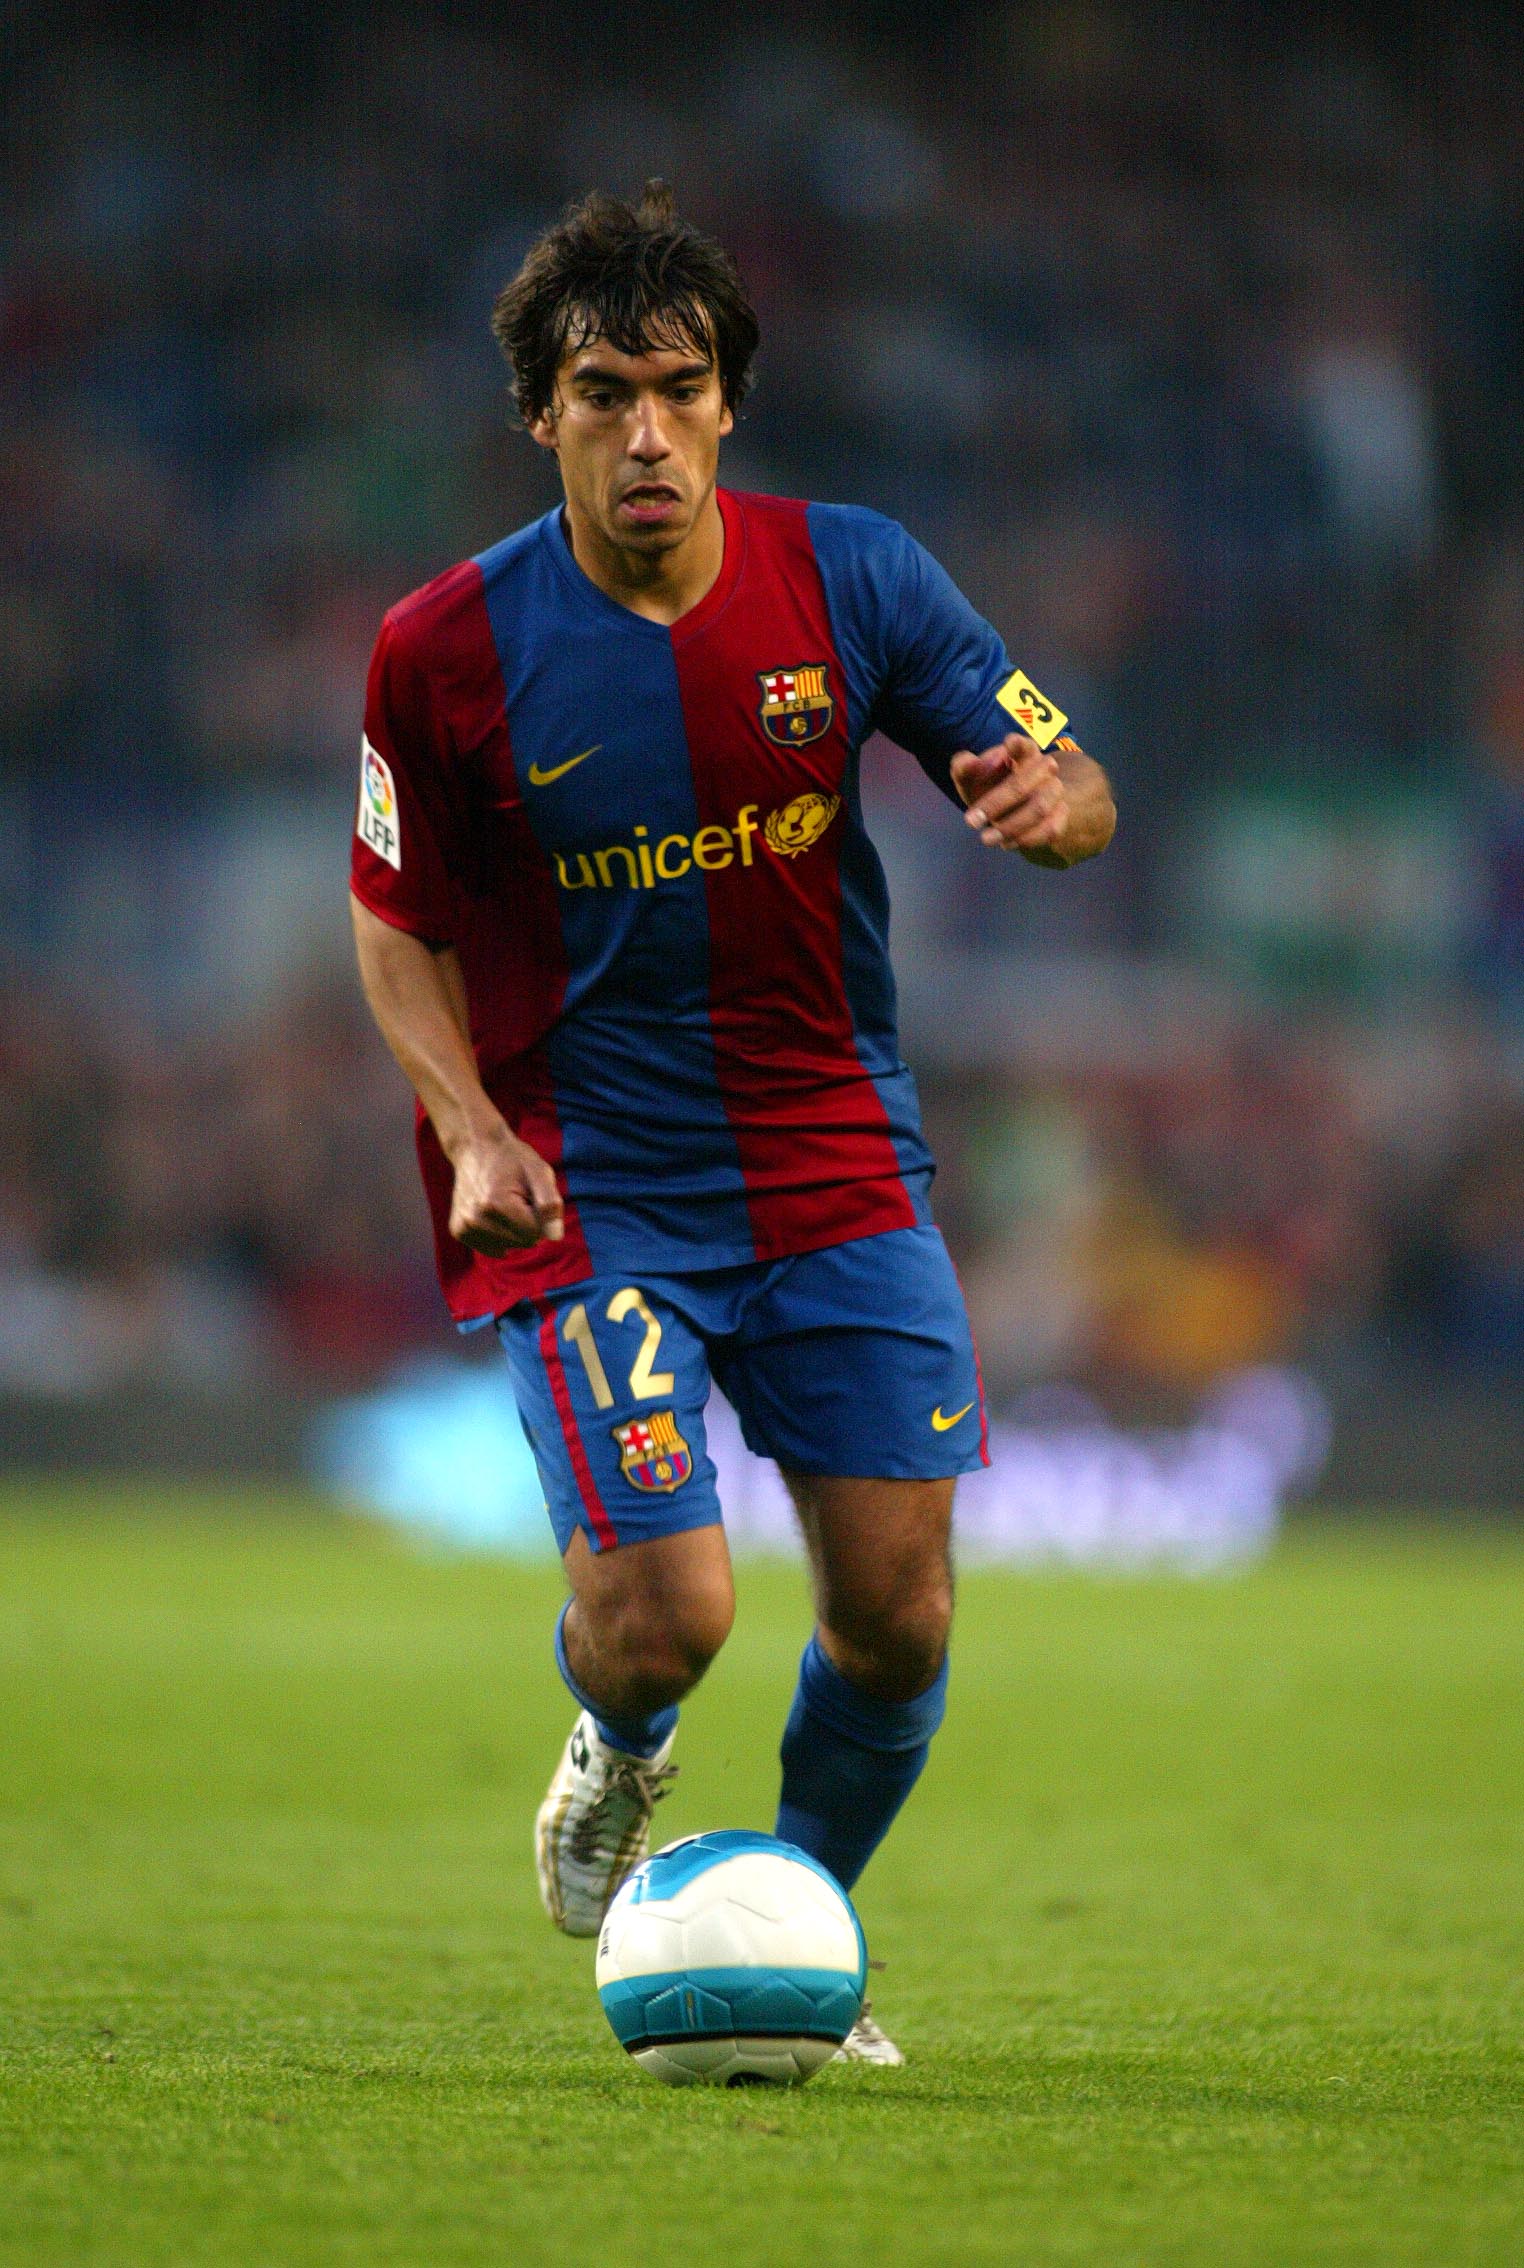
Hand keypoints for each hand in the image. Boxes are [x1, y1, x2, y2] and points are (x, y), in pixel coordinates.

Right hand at [447, 1121, 564, 1253]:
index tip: (529, 1193)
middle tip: (517, 1197)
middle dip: (527, 1223)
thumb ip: (550, 1203)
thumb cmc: (513, 1159)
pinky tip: (493, 1213)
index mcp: (498, 1204)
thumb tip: (555, 1237)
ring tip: (504, 1203)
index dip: (540, 1214)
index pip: (537, 1233)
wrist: (476, 1147)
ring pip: (508, 1247)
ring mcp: (464, 1227)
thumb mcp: (539, 1171)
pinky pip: (492, 1247)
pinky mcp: (458, 1231)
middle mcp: (476, 1219)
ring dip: (513, 1229)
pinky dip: (498, 1235)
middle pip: (523, 1242)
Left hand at [950, 733, 1069, 855]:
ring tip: (985, 838)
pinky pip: (1049, 830)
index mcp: (1022, 752)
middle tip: (970, 821)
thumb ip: (963, 767)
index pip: (1023, 745)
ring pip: (1038, 808)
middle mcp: (1043, 769)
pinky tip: (1005, 843)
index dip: (1017, 745)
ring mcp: (1054, 792)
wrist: (1020, 810)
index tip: (1008, 745)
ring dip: (1010, 826)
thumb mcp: (973, 778)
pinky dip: (1025, 839)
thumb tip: (971, 762)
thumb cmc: (992, 787)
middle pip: (1021, 784)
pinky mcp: (1060, 815)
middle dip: (995, 803)